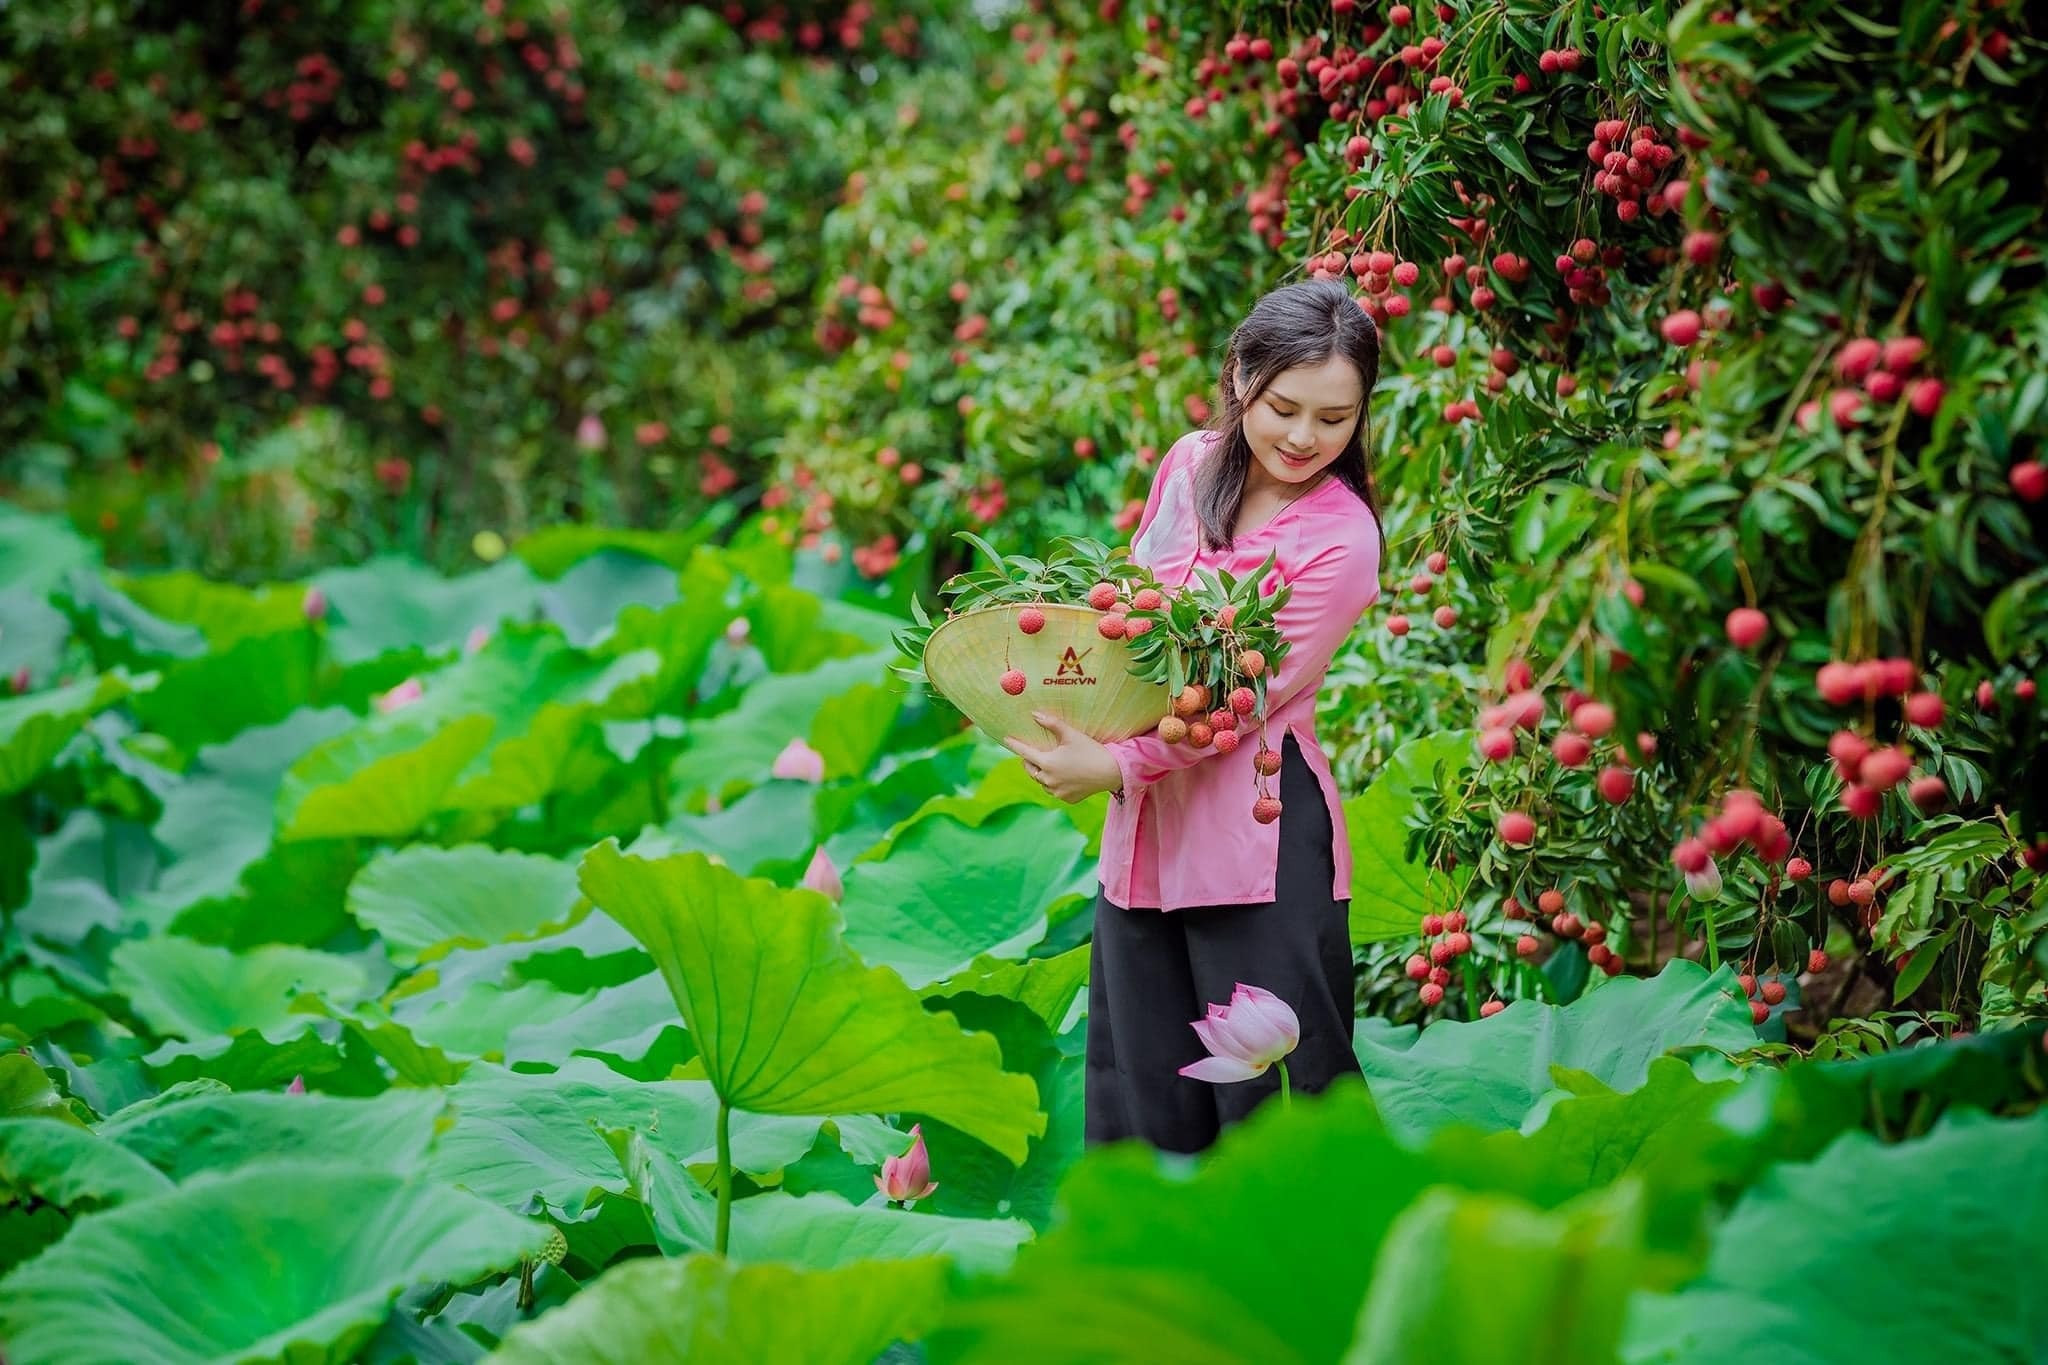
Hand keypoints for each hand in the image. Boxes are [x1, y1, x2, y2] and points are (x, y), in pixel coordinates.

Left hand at [1002, 710, 1124, 804]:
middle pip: (1031, 769)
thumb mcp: (1071, 734)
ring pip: (1042, 782)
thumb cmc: (1091, 750)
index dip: (1015, 745)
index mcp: (1047, 763)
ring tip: (1049, 765)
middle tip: (1031, 754)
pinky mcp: (1067, 799)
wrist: (1112, 771)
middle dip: (1029, 761)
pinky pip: (1055, 791)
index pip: (1025, 752)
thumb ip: (1052, 724)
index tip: (1006, 739)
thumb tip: (1034, 714)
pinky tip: (1064, 776)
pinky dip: (1055, 784)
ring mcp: (1057, 792)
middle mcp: (1048, 780)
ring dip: (1042, 774)